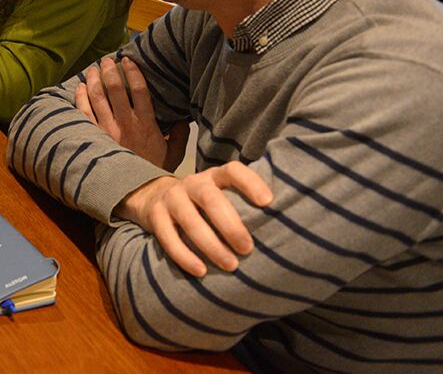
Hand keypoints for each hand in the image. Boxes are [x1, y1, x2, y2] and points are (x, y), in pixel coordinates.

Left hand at [76, 56, 188, 170]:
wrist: (136, 192)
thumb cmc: (154, 171)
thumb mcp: (173, 155)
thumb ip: (179, 135)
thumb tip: (181, 119)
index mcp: (146, 124)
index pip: (139, 90)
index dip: (133, 72)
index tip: (128, 60)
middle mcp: (126, 124)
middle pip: (115, 88)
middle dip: (109, 70)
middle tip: (106, 61)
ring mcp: (108, 130)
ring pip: (97, 97)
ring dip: (93, 80)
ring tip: (92, 69)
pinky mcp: (95, 137)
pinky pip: (85, 113)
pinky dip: (81, 98)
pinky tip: (80, 88)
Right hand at [116, 163, 272, 276]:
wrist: (154, 198)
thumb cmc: (204, 206)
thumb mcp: (221, 196)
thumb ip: (244, 206)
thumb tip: (288, 232)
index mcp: (215, 177)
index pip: (233, 171)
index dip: (250, 183)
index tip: (268, 202)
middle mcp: (192, 183)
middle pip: (209, 197)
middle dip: (229, 224)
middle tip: (247, 249)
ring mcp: (171, 198)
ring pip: (189, 219)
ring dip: (210, 244)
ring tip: (230, 266)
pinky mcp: (154, 216)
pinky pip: (168, 237)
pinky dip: (184, 255)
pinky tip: (200, 271)